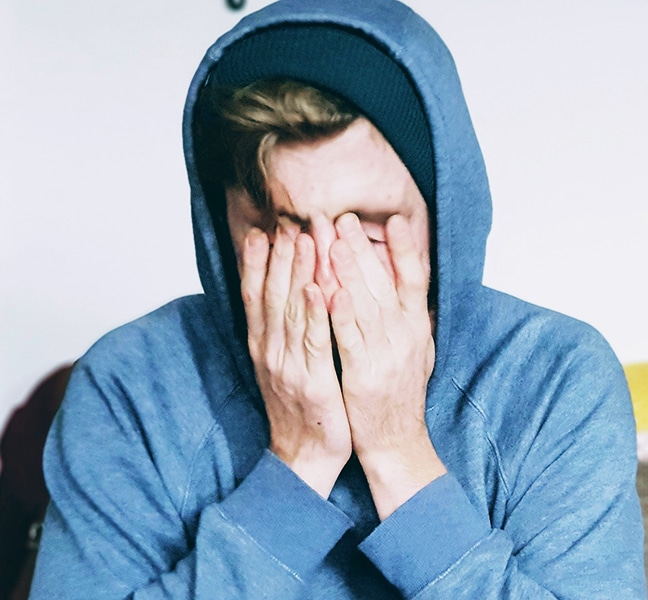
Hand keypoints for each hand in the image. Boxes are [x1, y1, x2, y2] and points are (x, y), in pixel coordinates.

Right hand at [241, 225, 351, 497]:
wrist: (304, 457)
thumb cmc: (302, 408)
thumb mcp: (285, 365)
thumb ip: (283, 331)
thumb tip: (285, 295)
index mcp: (264, 346)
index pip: (256, 296)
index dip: (258, 262)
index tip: (263, 229)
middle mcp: (270, 351)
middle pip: (272, 295)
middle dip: (280, 256)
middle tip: (288, 220)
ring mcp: (289, 366)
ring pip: (291, 310)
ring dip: (297, 272)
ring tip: (304, 239)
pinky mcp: (313, 381)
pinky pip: (314, 341)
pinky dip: (314, 313)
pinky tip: (318, 288)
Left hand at [328, 213, 443, 518]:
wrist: (397, 442)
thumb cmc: (400, 395)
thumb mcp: (417, 350)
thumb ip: (409, 317)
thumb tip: (409, 282)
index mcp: (417, 328)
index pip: (416, 279)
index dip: (406, 248)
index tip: (394, 219)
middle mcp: (406, 337)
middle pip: (385, 283)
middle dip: (362, 248)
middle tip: (343, 218)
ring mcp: (386, 355)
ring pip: (366, 304)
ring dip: (349, 271)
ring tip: (332, 240)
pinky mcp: (364, 375)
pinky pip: (350, 339)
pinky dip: (340, 314)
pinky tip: (327, 291)